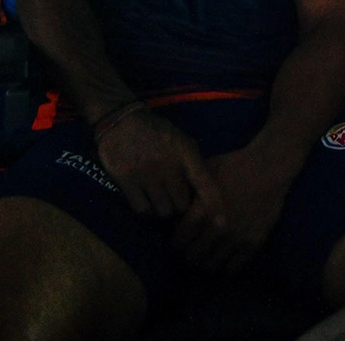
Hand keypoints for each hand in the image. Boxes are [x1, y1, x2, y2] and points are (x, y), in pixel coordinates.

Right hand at [95, 109, 224, 223]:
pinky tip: (145, 198)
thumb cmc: (156, 131)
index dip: (215, 205)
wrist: (122, 121)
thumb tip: (205, 193)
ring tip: (159, 197)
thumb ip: (192, 163)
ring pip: (163, 211)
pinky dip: (146, 208)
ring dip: (163, 208)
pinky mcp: (127, 181)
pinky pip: (142, 209)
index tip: (222, 224)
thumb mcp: (180, 140)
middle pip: (182, 205)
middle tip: (175, 198)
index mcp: (185, 152)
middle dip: (180, 205)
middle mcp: (168, 165)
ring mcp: (147, 174)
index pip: (205, 183)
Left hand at [173, 145, 289, 271]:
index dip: (175, 243)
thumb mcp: (203, 174)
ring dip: (206, 262)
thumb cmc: (233, 166)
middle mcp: (217, 230)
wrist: (268, 168)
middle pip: (193, 257)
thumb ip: (188, 194)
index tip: (177, 241)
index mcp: (202, 212)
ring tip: (206, 254)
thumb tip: (173, 212)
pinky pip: (233, 267)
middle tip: (190, 249)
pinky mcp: (253, 244)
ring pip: (211, 265)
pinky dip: (225, 266)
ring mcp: (236, 239)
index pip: (179, 241)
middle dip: (188, 254)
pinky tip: (223, 257)